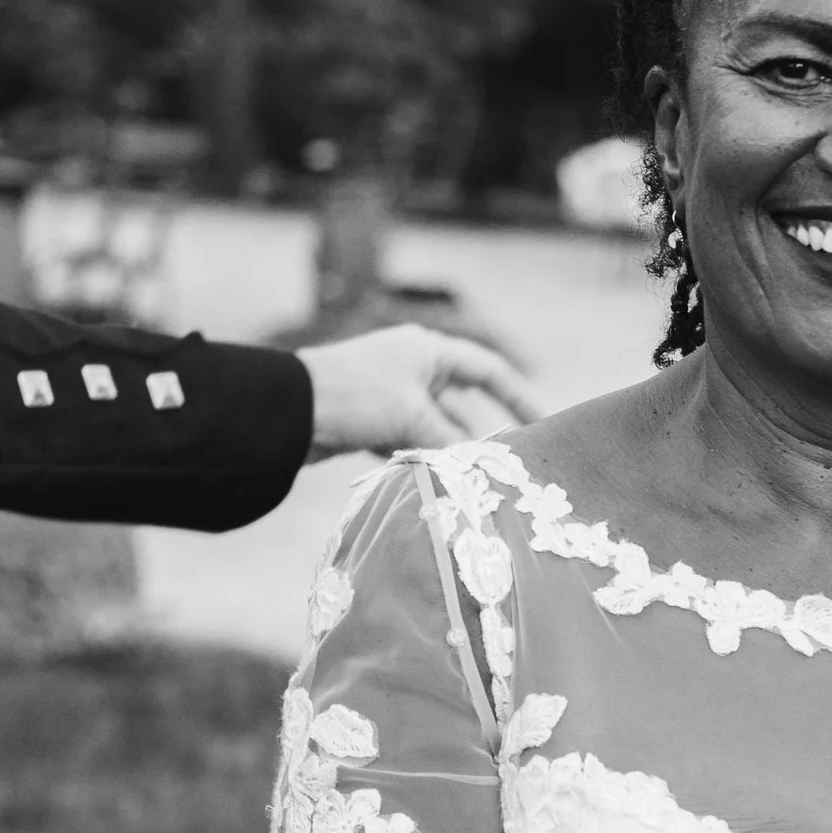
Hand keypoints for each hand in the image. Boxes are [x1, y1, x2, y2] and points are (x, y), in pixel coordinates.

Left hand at [299, 324, 536, 458]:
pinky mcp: (369, 420)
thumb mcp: (413, 418)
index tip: (544, 423)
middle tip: (508, 464)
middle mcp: (412, 366)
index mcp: (428, 350)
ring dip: (450, 451)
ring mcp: (390, 393)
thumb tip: (481, 465)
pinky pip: (408, 440)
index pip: (488, 370)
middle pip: (462, 401)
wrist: (287, 411)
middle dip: (482, 433)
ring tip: (473, 481)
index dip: (519, 396)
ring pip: (434, 426)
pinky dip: (421, 458)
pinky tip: (434, 482)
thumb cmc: (354, 397)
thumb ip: (452, 441)